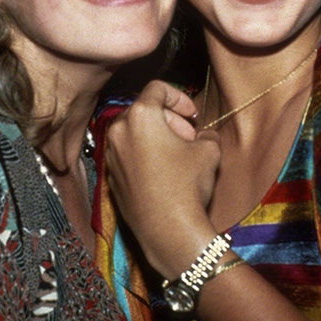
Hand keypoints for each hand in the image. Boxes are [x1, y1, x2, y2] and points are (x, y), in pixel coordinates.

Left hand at [104, 80, 221, 277]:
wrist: (169, 231)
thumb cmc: (188, 185)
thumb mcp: (209, 150)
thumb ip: (205, 133)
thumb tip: (202, 136)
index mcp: (140, 116)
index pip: (157, 89)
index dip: (179, 97)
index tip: (192, 115)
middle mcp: (118, 131)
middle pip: (144, 110)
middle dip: (169, 119)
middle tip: (189, 137)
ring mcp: (111, 156)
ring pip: (134, 134)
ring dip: (156, 138)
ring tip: (177, 156)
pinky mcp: (111, 178)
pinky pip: (127, 156)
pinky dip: (144, 156)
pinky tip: (163, 174)